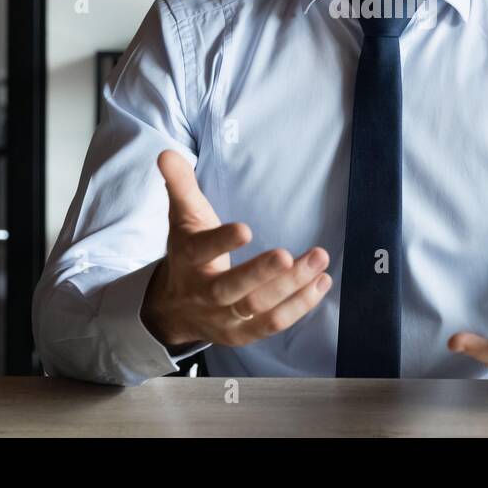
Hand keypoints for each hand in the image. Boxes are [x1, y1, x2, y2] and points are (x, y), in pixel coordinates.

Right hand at [140, 150, 332, 347]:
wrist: (173, 307)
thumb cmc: (188, 252)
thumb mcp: (182, 216)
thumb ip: (180, 184)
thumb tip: (166, 153)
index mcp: (188, 259)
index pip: (202, 250)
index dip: (222, 242)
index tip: (246, 229)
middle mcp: (203, 293)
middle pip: (230, 289)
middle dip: (261, 273)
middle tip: (287, 255)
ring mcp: (223, 318)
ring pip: (257, 308)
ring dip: (291, 287)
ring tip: (319, 261)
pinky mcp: (242, 334)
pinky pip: (272, 324)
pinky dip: (299, 306)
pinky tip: (321, 283)